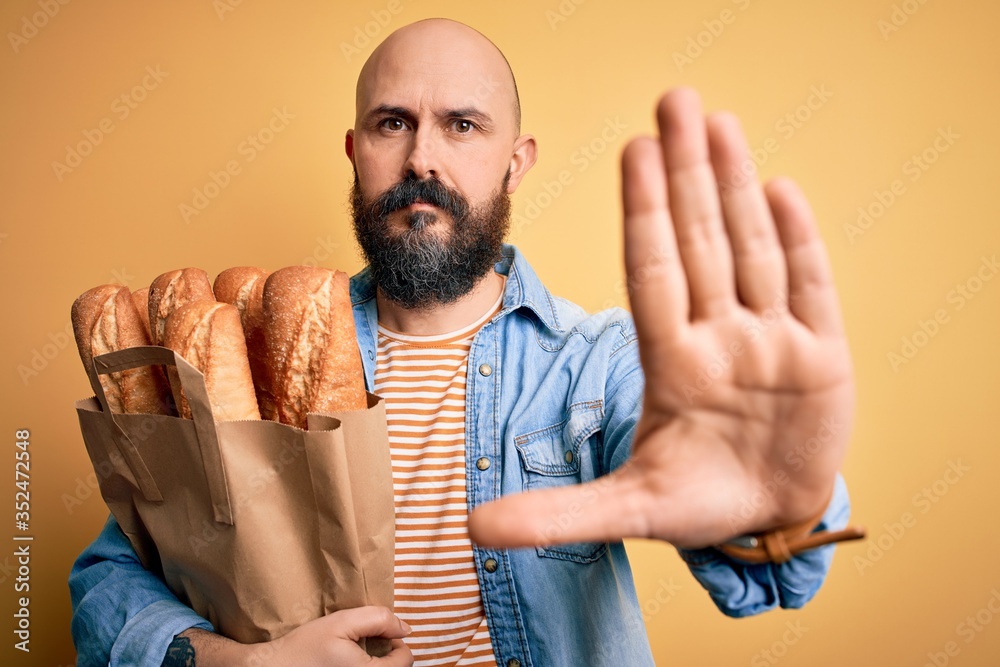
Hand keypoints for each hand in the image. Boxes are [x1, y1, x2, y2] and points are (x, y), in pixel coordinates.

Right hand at [179, 606, 412, 666]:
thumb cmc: (304, 647)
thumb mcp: (341, 623)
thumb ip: (378, 620)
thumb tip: (406, 628)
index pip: (405, 661)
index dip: (397, 642)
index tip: (380, 635)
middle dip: (388, 656)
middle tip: (367, 644)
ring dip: (376, 665)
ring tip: (355, 656)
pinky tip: (344, 665)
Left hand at [469, 87, 853, 549]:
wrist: (769, 522)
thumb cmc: (698, 504)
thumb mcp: (628, 512)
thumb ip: (557, 514)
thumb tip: (472, 529)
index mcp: (671, 362)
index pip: (654, 272)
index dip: (644, 213)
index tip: (632, 150)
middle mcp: (719, 337)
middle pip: (701, 241)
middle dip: (687, 173)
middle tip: (674, 100)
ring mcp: (772, 342)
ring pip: (752, 249)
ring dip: (738, 186)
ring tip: (720, 124)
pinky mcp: (823, 358)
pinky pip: (810, 289)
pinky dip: (799, 243)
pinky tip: (780, 190)